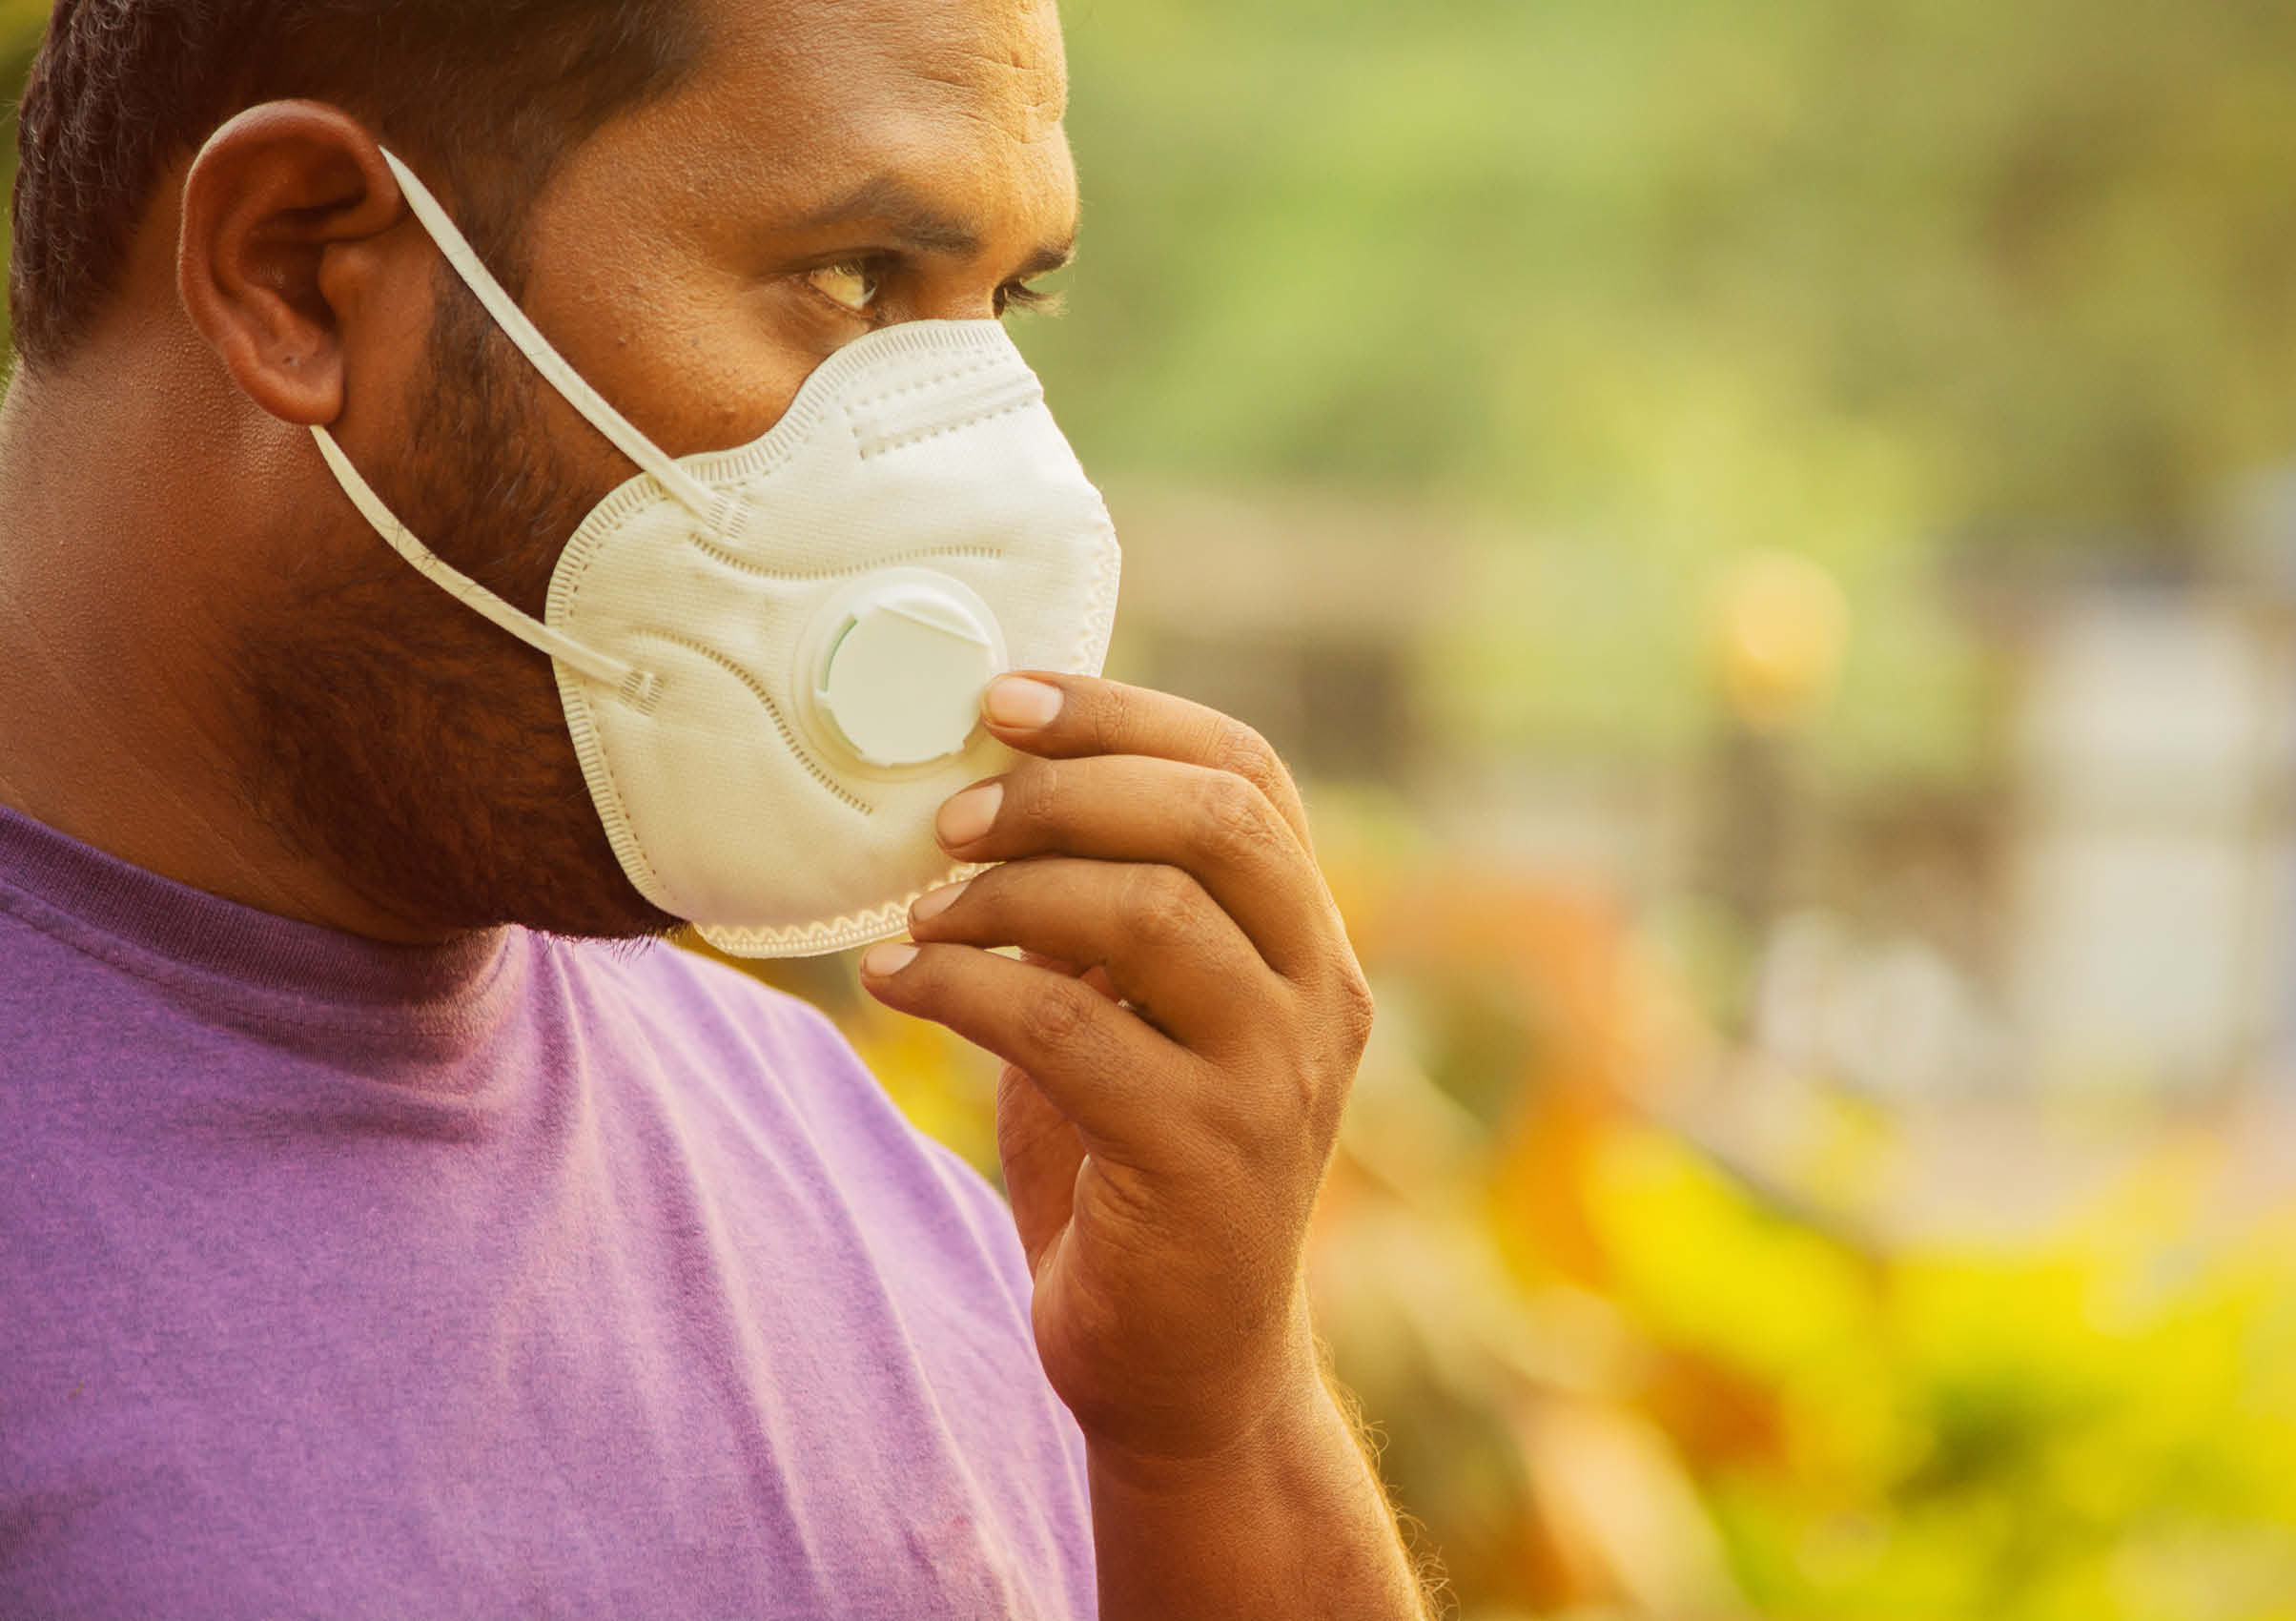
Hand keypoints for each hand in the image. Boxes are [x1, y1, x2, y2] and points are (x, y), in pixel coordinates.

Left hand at [860, 673, 1374, 1465]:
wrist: (1184, 1365)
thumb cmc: (1138, 1167)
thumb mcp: (1139, 1017)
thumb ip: (1112, 909)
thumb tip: (993, 780)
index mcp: (1311, 943)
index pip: (1249, 774)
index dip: (1125, 715)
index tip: (1003, 699)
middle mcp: (1321, 998)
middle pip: (1213, 822)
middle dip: (1065, 789)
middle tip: (951, 813)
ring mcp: (1274, 1079)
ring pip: (1148, 912)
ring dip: (1006, 889)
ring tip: (922, 911)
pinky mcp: (1204, 1157)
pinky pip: (1066, 1028)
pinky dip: (960, 987)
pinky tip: (898, 983)